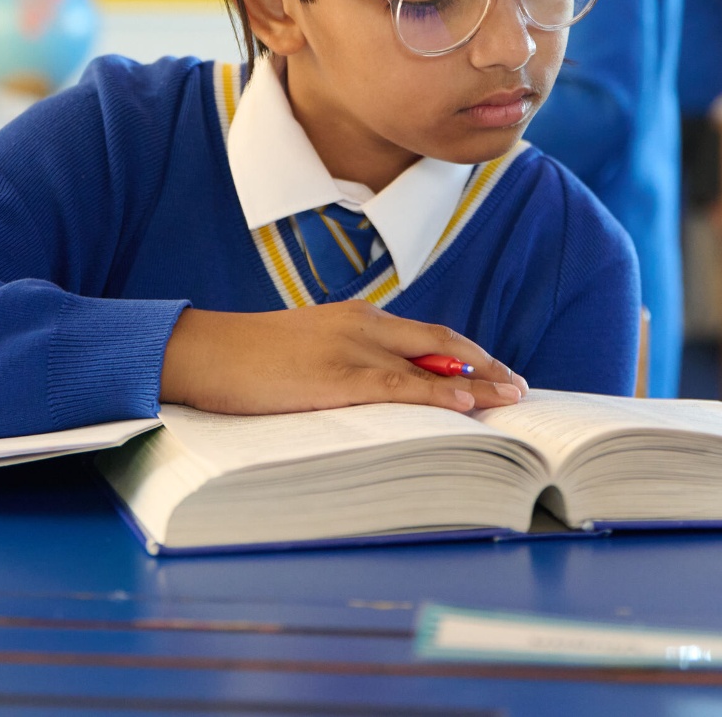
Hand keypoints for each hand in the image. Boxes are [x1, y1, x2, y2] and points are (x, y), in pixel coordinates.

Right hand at [159, 301, 528, 414]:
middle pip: (441, 341)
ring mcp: (350, 348)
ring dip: (477, 383)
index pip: (426, 332)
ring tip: (511, 399)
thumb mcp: (307, 351)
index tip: (497, 370)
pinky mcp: (335, 377)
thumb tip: (381, 392)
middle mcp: (361, 324)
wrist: (201, 351)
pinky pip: (398, 385)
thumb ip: (346, 362)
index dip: (467, 352)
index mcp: (355, 317)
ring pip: (429, 363)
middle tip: (520, 386)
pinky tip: (465, 404)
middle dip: (486, 364)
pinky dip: (436, 393)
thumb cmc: (246, 359)